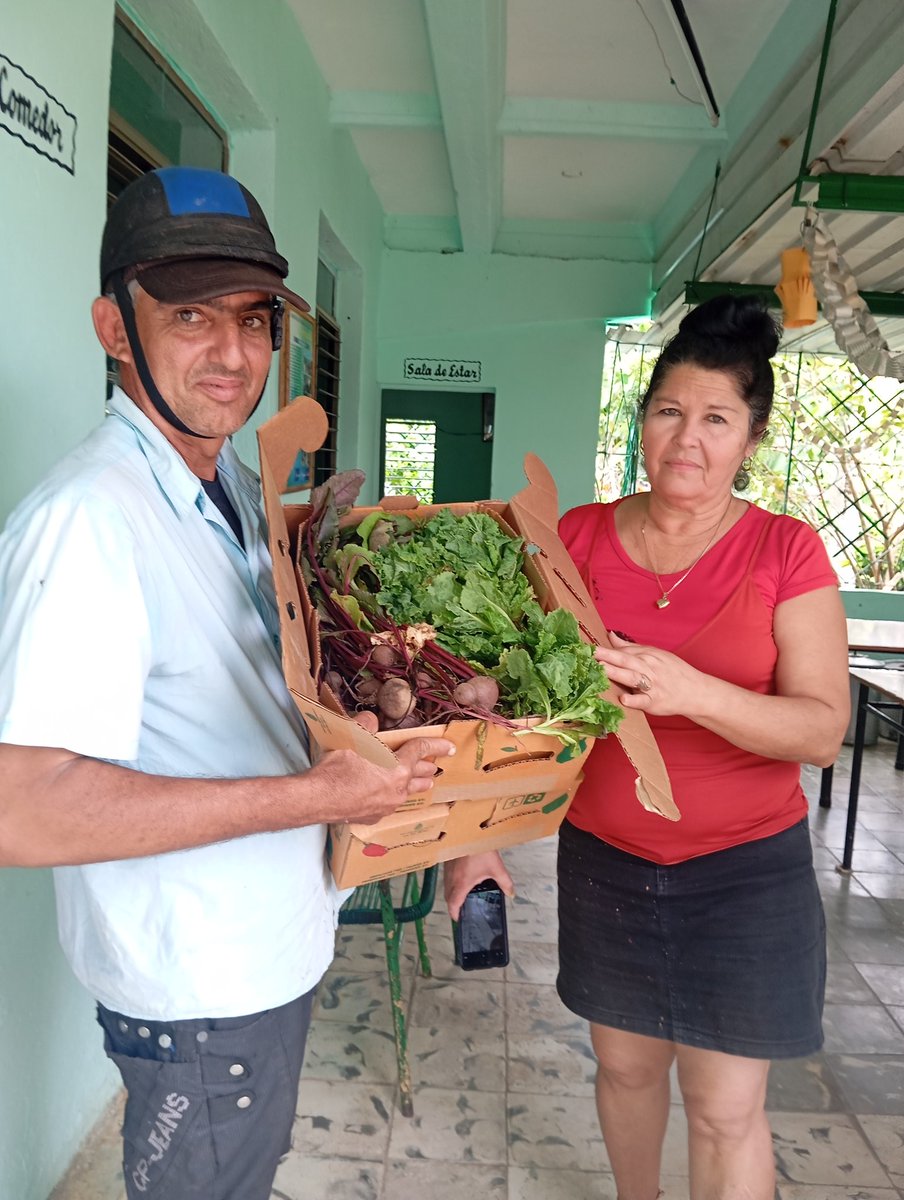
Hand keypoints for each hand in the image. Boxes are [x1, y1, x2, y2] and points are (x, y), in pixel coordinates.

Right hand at [309, 737, 455, 824]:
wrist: (317, 799)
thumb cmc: (336, 769)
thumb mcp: (352, 738)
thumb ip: (366, 725)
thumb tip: (370, 719)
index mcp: (398, 768)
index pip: (421, 751)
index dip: (436, 746)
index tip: (449, 747)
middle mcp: (398, 789)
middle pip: (421, 776)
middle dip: (429, 768)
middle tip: (435, 764)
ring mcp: (387, 806)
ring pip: (410, 793)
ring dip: (418, 785)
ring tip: (425, 782)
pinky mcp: (374, 817)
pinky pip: (391, 805)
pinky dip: (396, 797)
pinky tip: (392, 796)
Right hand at [443, 851, 513, 920]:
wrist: (469, 831)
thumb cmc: (481, 850)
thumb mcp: (497, 868)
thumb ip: (505, 883)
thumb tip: (511, 893)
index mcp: (462, 883)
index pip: (453, 904)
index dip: (455, 914)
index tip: (458, 920)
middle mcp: (452, 878)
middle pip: (448, 897)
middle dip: (453, 905)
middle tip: (460, 909)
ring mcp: (448, 869)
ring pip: (446, 886)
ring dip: (451, 893)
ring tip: (461, 895)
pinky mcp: (448, 860)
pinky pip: (446, 876)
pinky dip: (451, 882)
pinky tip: (460, 877)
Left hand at [594, 632, 702, 715]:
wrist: (695, 691)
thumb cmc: (673, 672)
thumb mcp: (654, 654)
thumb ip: (630, 647)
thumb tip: (610, 635)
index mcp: (646, 655)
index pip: (622, 651)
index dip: (604, 649)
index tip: (586, 647)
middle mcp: (648, 668)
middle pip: (625, 661)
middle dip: (607, 656)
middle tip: (589, 654)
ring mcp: (651, 685)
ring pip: (632, 677)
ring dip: (616, 673)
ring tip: (601, 669)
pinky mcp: (655, 702)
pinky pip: (643, 700)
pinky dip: (634, 700)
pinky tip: (623, 699)